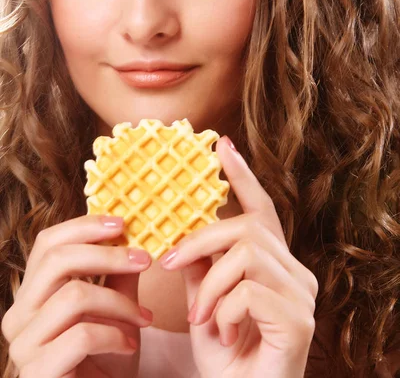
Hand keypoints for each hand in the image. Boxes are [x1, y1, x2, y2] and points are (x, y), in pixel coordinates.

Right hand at [1, 215, 152, 377]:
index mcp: (33, 294)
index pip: (47, 243)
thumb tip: (132, 233)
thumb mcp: (116, 309)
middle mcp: (19, 315)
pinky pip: (82, 335)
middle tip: (144, 259)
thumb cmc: (107, 359)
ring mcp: (23, 345)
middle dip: (107, 255)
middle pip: (57, 260)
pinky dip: (114, 335)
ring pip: (74, 295)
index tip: (122, 223)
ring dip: (119, 303)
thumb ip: (118, 274)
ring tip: (144, 317)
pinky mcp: (36, 372)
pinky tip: (129, 345)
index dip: (84, 227)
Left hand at [159, 137, 317, 377]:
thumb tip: (180, 233)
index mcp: (275, 264)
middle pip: (247, 227)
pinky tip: (222, 332)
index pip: (261, 210)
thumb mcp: (203, 303)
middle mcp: (296, 272)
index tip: (222, 146)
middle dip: (201, 240)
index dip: (242, 176)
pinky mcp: (299, 320)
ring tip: (200, 316)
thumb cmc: (225, 358)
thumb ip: (199, 266)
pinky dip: (223, 310)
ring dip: (210, 284)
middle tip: (169, 262)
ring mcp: (302, 295)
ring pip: (246, 253)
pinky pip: (249, 291)